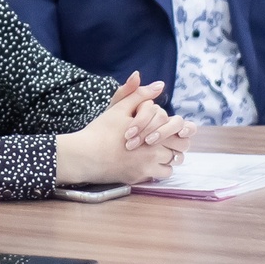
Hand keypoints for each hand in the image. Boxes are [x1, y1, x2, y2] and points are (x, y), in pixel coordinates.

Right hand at [56, 74, 186, 184]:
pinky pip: (160, 176)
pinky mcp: (139, 179)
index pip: (178, 128)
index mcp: (152, 132)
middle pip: (180, 147)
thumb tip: (160, 85)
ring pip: (172, 163)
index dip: (176, 126)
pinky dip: (158, 169)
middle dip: (175, 142)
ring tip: (155, 149)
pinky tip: (147, 161)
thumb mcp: (119, 107)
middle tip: (166, 138)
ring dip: (168, 156)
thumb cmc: (101, 130)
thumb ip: (140, 95)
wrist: (84, 156)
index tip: (171, 125)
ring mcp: (147, 168)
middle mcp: (153, 152)